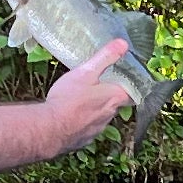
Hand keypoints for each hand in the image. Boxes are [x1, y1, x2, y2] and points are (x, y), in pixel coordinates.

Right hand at [41, 37, 136, 151]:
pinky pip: (87, 128)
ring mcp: (97, 129)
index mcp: (114, 98)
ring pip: (101, 116)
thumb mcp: (86, 72)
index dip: (131, 85)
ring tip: (82, 100)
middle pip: (116, 104)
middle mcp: (109, 116)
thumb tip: (123, 43)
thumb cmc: (68, 99)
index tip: (126, 78)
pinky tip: (72, 116)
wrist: (49, 129)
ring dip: (95, 109)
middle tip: (100, 85)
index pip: (133, 92)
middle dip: (110, 95)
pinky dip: (83, 121)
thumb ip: (105, 57)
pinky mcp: (84, 139)